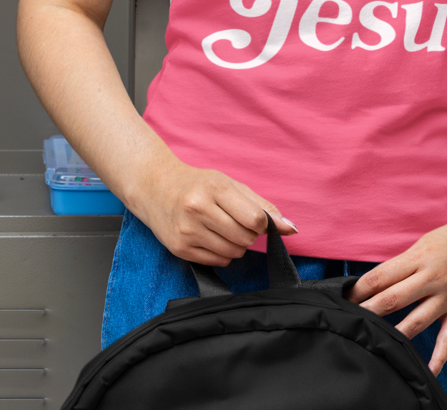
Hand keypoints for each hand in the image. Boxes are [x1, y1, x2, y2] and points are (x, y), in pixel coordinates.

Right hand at [127, 156, 296, 266]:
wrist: (155, 187)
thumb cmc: (198, 184)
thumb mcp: (229, 185)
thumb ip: (262, 206)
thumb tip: (291, 229)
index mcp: (214, 188)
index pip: (255, 219)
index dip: (262, 224)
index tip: (256, 221)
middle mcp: (198, 209)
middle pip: (246, 238)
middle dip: (248, 234)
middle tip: (234, 221)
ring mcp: (188, 231)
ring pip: (233, 253)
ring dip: (236, 245)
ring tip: (221, 229)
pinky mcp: (180, 249)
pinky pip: (218, 262)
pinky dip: (222, 253)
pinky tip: (210, 237)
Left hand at [347, 210, 446, 373]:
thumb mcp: (424, 243)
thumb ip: (405, 264)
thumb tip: (381, 283)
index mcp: (417, 258)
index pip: (380, 277)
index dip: (359, 290)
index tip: (344, 298)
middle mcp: (431, 278)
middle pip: (391, 299)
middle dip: (367, 311)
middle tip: (348, 320)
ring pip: (415, 322)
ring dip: (393, 333)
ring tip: (374, 341)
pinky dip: (438, 357)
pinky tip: (427, 369)